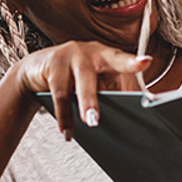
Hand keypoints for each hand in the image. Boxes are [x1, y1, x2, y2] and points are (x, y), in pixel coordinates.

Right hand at [12, 40, 148, 138]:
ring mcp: (73, 54)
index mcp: (107, 55)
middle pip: (113, 59)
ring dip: (88, 103)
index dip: (134, 64)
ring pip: (85, 80)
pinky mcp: (53, 63)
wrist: (35, 69)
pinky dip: (64, 114)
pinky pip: (60, 92)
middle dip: (125, 67)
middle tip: (131, 88)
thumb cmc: (70, 79)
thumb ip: (107, 95)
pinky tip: (67, 130)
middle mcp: (93, 50)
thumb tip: (127, 120)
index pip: (125, 60)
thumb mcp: (91, 84)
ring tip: (92, 122)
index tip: (146, 63)